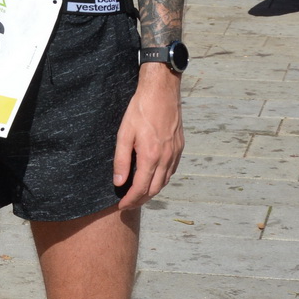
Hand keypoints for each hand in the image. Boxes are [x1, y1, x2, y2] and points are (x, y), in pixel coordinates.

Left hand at [112, 68, 183, 209]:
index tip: (122, 206)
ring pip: (164, 181)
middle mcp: (166, 158)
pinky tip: (153, 178)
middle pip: (154, 189)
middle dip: (141, 200)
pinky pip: (171, 171)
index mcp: (151, 156)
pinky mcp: (179, 147)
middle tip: (128, 204)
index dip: (130, 200)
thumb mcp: (124, 134)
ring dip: (152, 192)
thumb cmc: (140, 110)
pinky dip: (161, 180)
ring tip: (139, 195)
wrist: (161, 91)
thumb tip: (118, 182)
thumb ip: (121, 160)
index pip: (141, 188)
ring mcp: (175, 153)